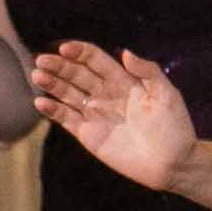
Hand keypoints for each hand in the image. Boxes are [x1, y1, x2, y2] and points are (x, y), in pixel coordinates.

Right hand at [27, 41, 196, 193]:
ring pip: (67, 94)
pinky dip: (52, 111)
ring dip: (51, 84)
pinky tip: (40, 102)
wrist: (172, 162)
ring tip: (37, 76)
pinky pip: (66, 119)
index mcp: (122, 80)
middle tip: (40, 60)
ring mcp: (94, 113)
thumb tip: (125, 52)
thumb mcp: (166, 93)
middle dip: (58, 66)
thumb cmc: (174, 126)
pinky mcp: (88, 134)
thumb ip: (148, 71)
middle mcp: (105, 94)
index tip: (64, 48)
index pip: (94, 60)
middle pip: (76, 74)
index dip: (79, 52)